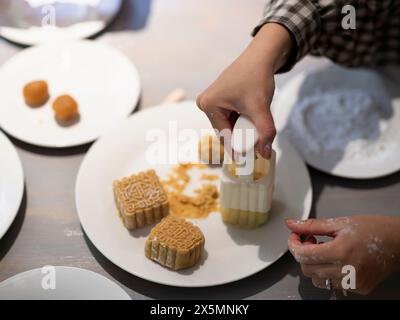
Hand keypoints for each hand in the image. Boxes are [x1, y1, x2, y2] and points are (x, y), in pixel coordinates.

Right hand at [196, 23, 291, 158]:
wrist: (261, 56)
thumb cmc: (257, 76)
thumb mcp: (260, 107)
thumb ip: (264, 131)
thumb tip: (265, 154)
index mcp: (208, 105)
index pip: (224, 135)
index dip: (238, 148)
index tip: (250, 160)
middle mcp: (206, 103)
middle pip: (226, 132)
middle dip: (242, 137)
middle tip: (259, 142)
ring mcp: (212, 101)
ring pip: (230, 126)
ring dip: (243, 129)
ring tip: (257, 123)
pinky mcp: (220, 100)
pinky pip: (231, 118)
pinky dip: (243, 121)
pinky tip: (252, 117)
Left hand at [286, 216, 399, 294]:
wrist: (399, 242)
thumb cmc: (372, 228)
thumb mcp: (340, 222)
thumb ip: (312, 225)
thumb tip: (291, 224)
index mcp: (341, 251)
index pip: (303, 255)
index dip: (293, 245)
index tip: (295, 237)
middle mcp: (347, 270)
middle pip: (307, 269)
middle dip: (303, 254)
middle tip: (312, 240)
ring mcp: (353, 282)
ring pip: (318, 280)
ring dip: (315, 265)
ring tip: (325, 250)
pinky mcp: (359, 288)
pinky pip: (333, 284)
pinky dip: (328, 273)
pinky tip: (336, 260)